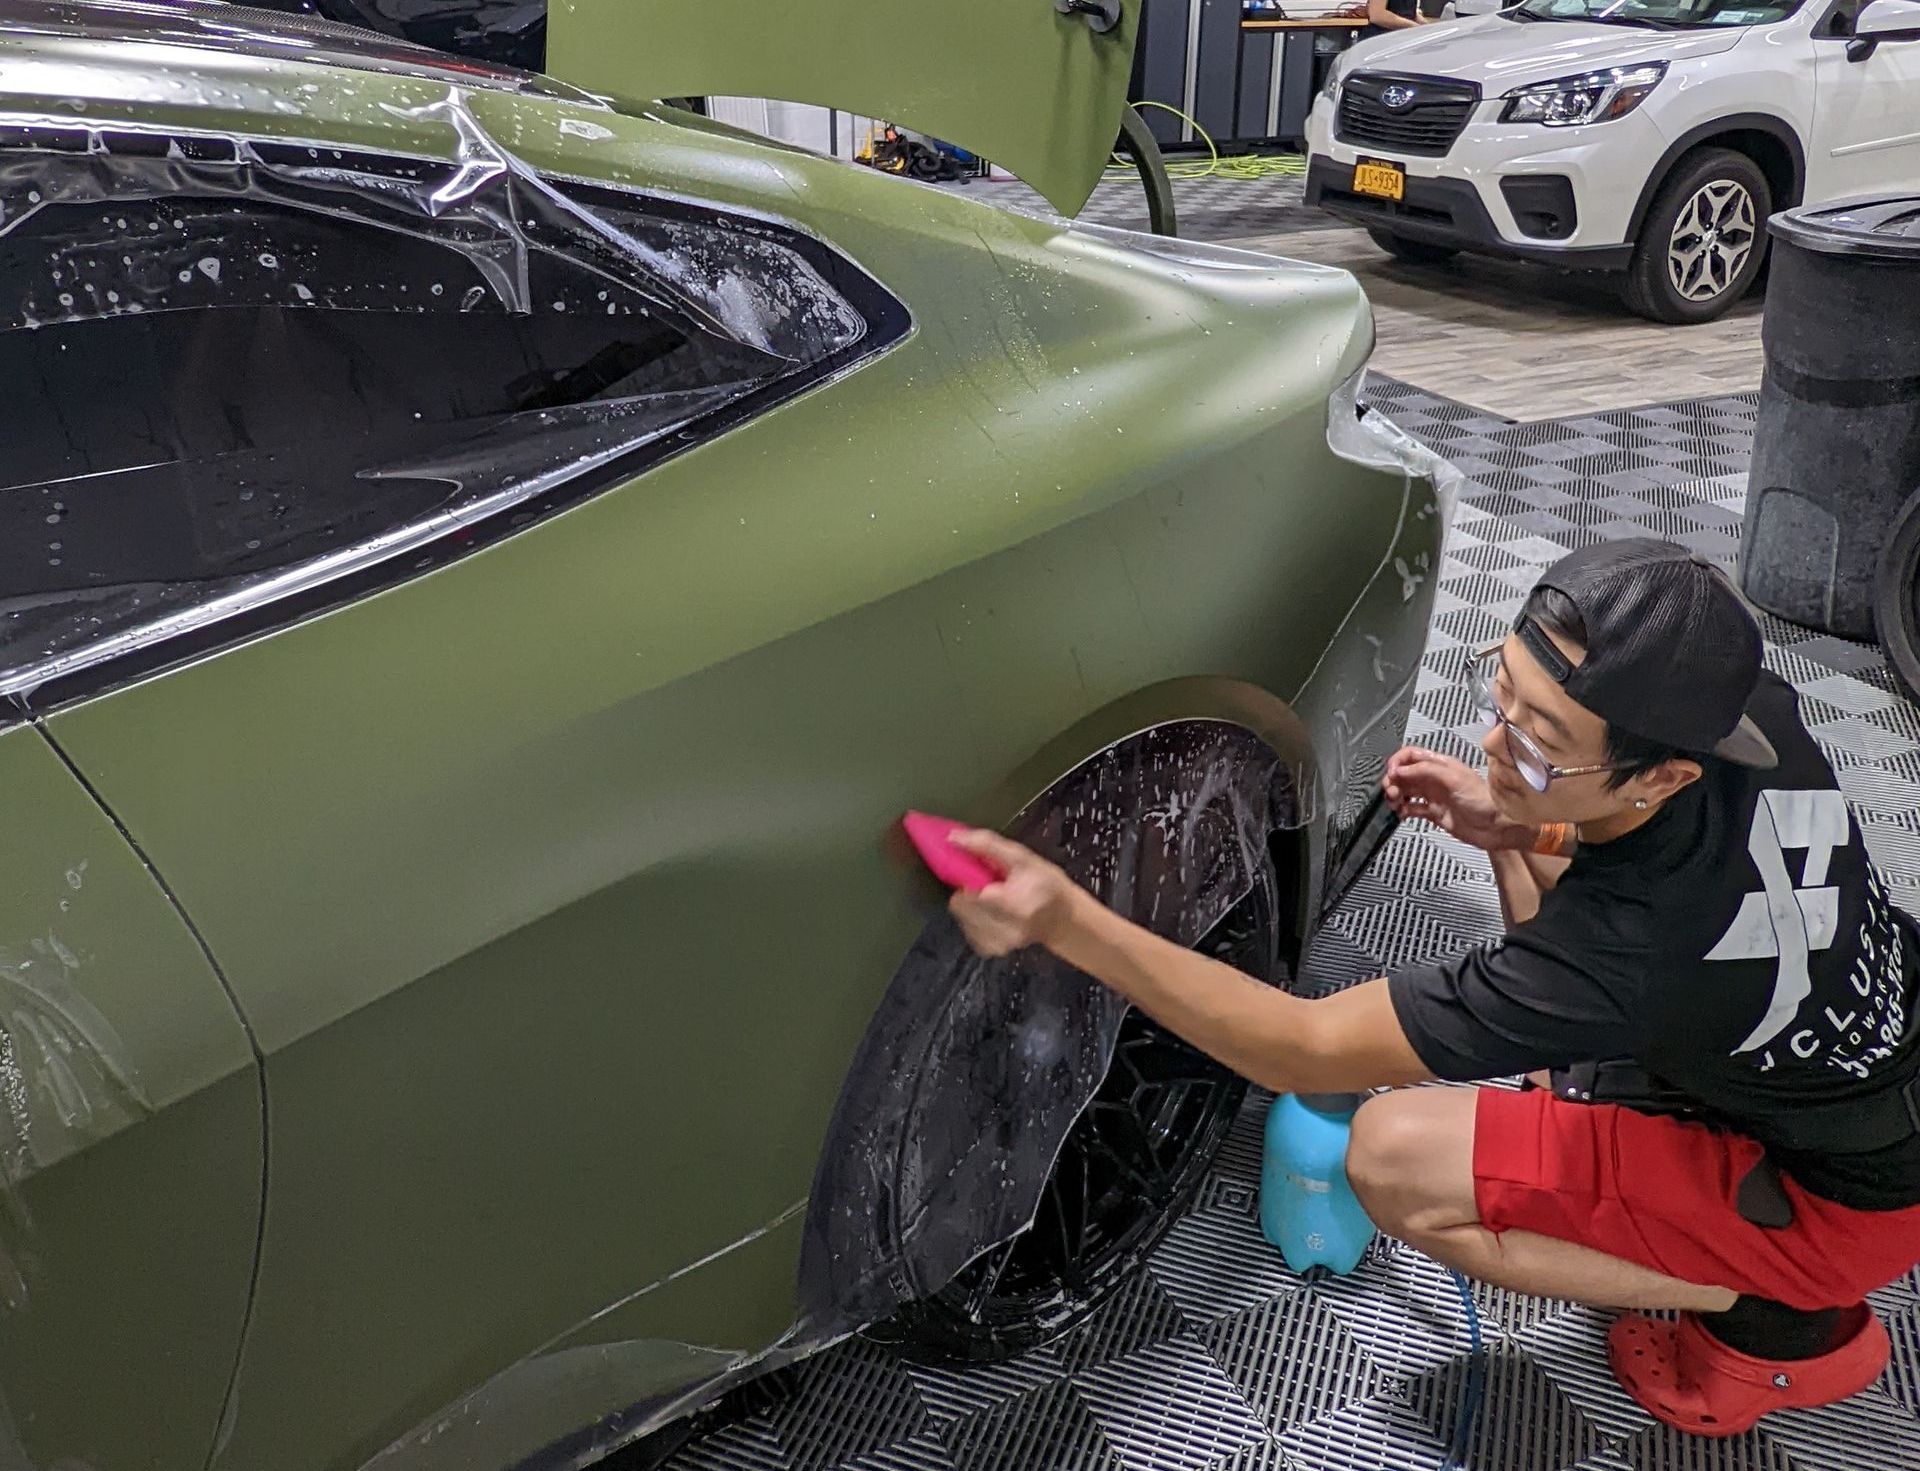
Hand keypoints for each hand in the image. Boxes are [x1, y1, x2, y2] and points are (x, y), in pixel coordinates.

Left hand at [945, 829, 1084, 957]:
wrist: (1064, 919)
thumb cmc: (1047, 884)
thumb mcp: (1023, 857)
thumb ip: (987, 845)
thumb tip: (952, 838)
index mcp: (1015, 904)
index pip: (970, 892)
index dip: (969, 879)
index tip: (981, 872)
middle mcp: (1006, 930)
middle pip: (961, 905)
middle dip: (970, 891)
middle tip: (991, 885)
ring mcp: (998, 944)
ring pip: (960, 917)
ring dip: (971, 905)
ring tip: (993, 899)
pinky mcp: (991, 950)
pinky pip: (967, 929)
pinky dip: (975, 919)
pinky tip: (991, 913)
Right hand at [1383, 747, 1535, 851]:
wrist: (1497, 827)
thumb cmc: (1485, 801)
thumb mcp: (1454, 779)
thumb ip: (1426, 771)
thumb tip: (1401, 769)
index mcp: (1441, 765)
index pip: (1412, 756)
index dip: (1398, 762)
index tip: (1391, 774)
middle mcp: (1435, 778)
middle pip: (1405, 773)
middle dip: (1394, 780)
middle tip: (1392, 792)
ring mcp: (1434, 796)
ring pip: (1406, 790)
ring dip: (1396, 795)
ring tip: (1395, 803)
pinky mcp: (1434, 813)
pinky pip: (1412, 808)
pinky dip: (1403, 810)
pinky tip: (1402, 813)